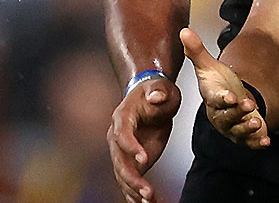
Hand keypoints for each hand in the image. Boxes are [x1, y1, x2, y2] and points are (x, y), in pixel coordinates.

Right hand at [108, 72, 179, 202]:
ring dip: (133, 189)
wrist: (151, 98)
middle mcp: (117, 135)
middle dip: (132, 177)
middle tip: (147, 191)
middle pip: (119, 160)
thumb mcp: (162, 88)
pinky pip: (129, 178)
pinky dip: (134, 192)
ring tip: (147, 201)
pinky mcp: (130, 160)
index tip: (145, 159)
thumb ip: (158, 92)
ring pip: (122, 173)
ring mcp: (122, 150)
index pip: (121, 134)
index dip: (131, 147)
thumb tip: (156, 97)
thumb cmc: (156, 92)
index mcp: (122, 116)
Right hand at [179, 27, 270, 149]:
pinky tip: (266, 141)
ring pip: (238, 132)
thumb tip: (184, 31)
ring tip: (257, 122)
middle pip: (227, 117)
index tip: (229, 96)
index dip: (222, 99)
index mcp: (212, 99)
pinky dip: (258, 142)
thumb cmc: (218, 84)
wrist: (230, 102)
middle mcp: (221, 116)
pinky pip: (250, 142)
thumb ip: (197, 51)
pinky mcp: (245, 136)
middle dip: (237, 113)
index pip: (215, 100)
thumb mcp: (209, 67)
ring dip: (248, 129)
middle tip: (248, 104)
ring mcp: (233, 127)